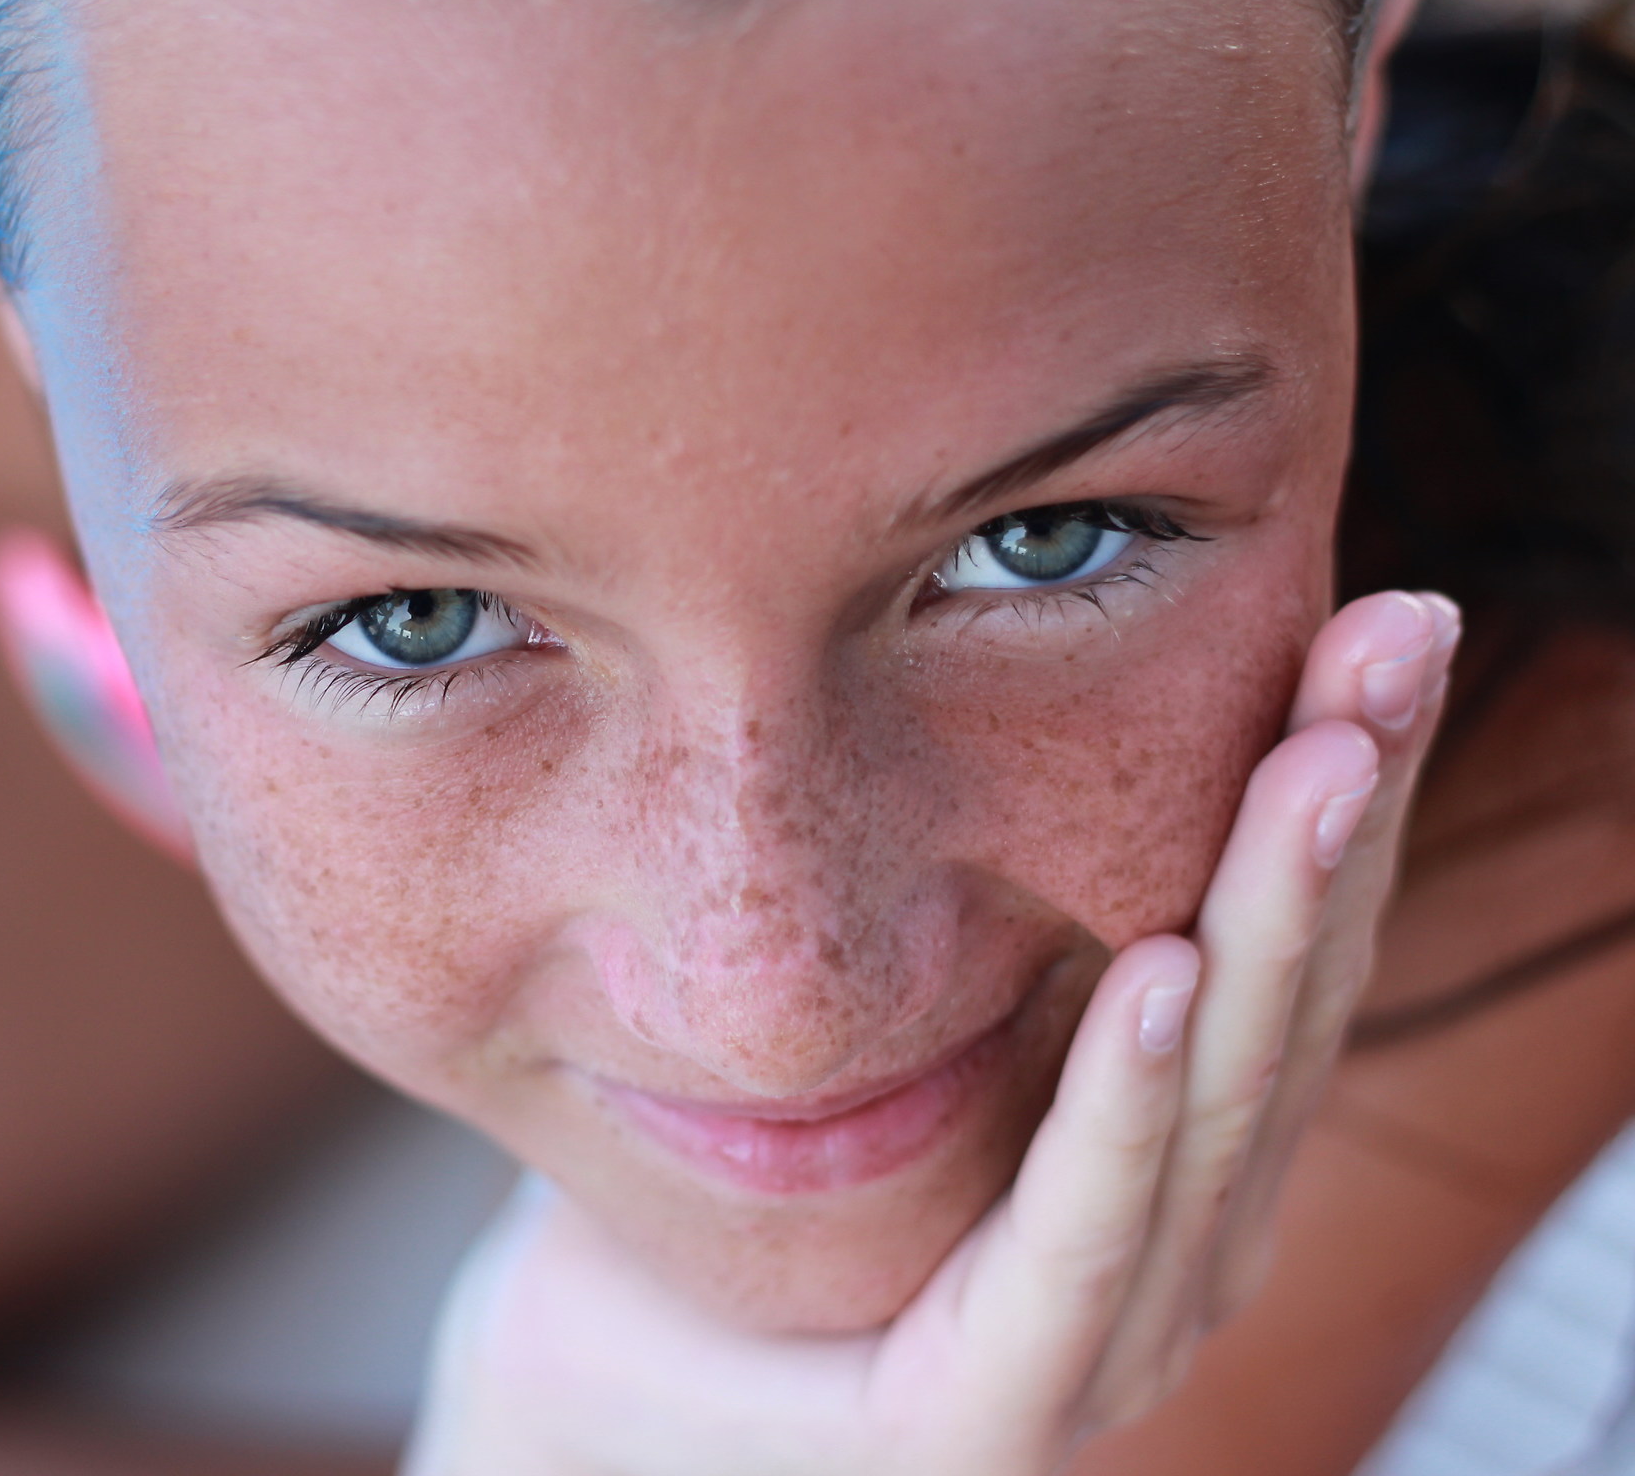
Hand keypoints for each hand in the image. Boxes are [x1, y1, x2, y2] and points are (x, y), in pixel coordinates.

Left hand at [403, 591, 1459, 1475]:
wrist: (614, 1369)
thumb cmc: (767, 1185)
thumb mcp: (931, 1017)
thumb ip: (1021, 913)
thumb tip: (1056, 672)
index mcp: (1175, 1151)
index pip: (1280, 946)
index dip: (1341, 787)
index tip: (1387, 619)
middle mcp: (1175, 1244)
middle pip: (1279, 1003)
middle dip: (1343, 813)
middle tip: (1402, 633)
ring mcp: (1104, 1337)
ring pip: (1211, 1103)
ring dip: (1270, 920)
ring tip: (1319, 758)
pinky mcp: (996, 1405)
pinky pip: (1077, 1234)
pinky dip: (1123, 1100)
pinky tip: (1155, 971)